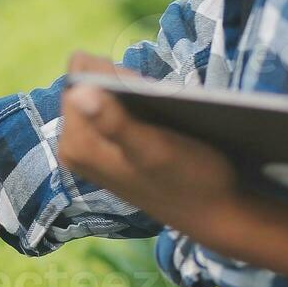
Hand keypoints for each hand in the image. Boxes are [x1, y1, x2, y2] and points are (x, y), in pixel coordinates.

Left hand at [57, 53, 238, 235]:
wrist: (214, 213)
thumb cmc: (190, 180)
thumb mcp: (154, 149)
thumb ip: (113, 122)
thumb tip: (77, 91)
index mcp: (76, 144)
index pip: (79, 76)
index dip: (113, 72)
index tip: (144, 90)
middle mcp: (73, 147)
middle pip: (89, 85)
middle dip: (120, 84)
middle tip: (156, 106)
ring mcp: (88, 151)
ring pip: (103, 97)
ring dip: (131, 96)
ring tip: (160, 116)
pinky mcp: (106, 152)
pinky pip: (112, 112)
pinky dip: (135, 108)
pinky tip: (158, 122)